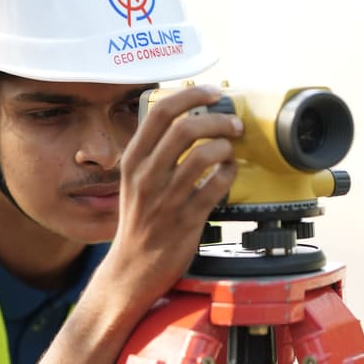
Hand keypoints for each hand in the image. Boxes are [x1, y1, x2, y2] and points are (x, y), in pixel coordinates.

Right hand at [99, 84, 242, 314]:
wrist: (131, 270)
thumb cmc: (138, 224)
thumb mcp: (134, 182)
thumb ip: (154, 155)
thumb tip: (188, 122)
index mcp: (132, 161)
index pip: (160, 112)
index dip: (191, 96)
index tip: (211, 93)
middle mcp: (147, 176)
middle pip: (186, 128)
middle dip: (217, 120)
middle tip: (232, 124)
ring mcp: (167, 198)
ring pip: (205, 155)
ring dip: (226, 148)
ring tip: (230, 152)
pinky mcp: (187, 218)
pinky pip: (217, 185)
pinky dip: (229, 174)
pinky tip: (228, 175)